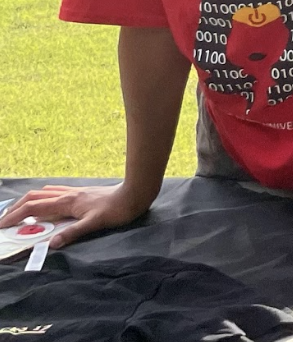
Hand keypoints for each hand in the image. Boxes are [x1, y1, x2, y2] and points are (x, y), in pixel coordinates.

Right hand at [0, 182, 154, 248]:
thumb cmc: (116, 209)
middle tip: (4, 221)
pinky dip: (42, 197)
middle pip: (33, 197)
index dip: (15, 216)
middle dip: (15, 208)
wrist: (134, 194)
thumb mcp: (94, 224)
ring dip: (27, 202)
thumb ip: (73, 233)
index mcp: (66, 202)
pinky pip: (54, 192)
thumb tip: (51, 244)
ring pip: (42, 193)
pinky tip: (44, 203)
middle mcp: (66, 195)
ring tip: (17, 212)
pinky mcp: (80, 193)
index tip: (2, 226)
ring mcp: (73, 192)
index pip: (33, 207)